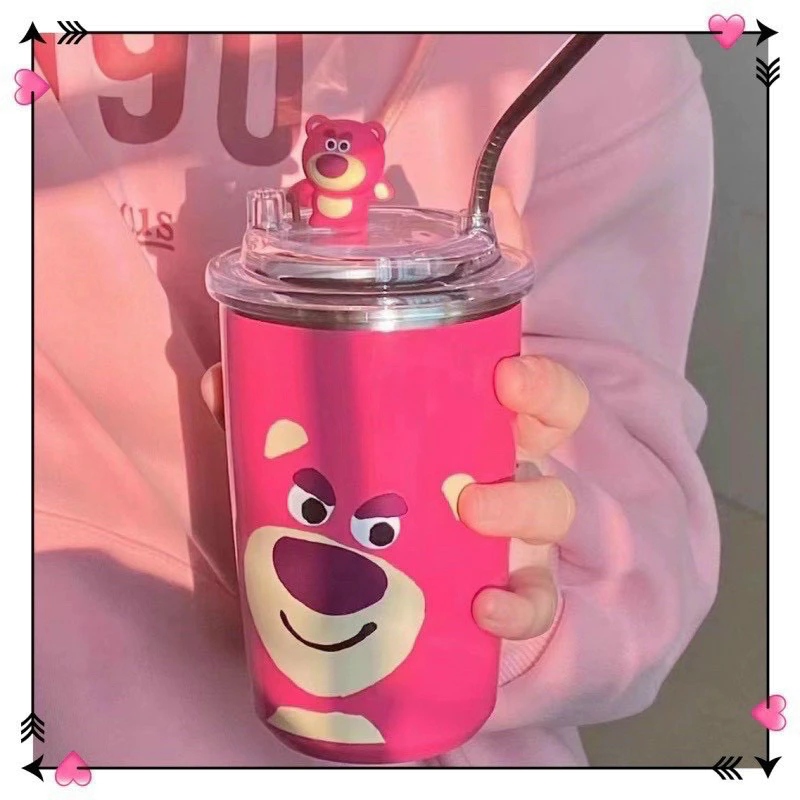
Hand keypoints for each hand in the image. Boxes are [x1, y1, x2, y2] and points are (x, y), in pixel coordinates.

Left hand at [201, 187, 588, 642]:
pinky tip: (484, 606)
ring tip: (475, 507)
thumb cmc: (352, 502)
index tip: (506, 220)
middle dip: (545, 390)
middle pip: (557, 408)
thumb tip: (222, 377)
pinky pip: (538, 598)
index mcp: (462, 406)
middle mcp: (503, 455)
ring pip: (559, 501)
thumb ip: (272, 408)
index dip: (516, 266)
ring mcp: (515, 524)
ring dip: (526, 499)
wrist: (371, 598)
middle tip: (506, 386)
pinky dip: (521, 603)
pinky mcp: (512, 589)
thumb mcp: (310, 442)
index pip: (501, 327)